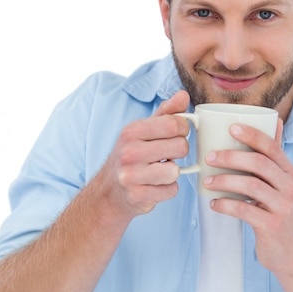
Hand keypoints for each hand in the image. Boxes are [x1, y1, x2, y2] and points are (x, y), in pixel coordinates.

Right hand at [98, 90, 189, 218]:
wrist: (109, 192)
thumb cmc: (131, 157)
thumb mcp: (143, 131)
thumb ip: (166, 113)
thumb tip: (183, 95)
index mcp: (131, 132)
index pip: (174, 124)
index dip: (183, 130)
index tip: (176, 135)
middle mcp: (129, 152)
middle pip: (181, 147)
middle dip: (179, 152)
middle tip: (167, 155)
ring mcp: (132, 176)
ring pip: (176, 171)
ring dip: (173, 172)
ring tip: (159, 171)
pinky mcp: (138, 196)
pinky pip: (171, 190)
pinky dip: (167, 189)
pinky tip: (155, 185)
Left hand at [204, 118, 292, 274]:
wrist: (292, 252)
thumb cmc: (279, 213)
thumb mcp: (282, 183)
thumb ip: (274, 157)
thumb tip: (275, 121)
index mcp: (289, 173)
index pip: (272, 147)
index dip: (252, 134)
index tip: (230, 127)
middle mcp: (290, 187)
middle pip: (259, 163)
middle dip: (231, 157)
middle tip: (209, 157)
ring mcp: (282, 207)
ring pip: (251, 186)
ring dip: (224, 180)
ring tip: (207, 181)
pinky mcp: (271, 225)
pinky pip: (244, 210)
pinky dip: (226, 204)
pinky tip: (214, 203)